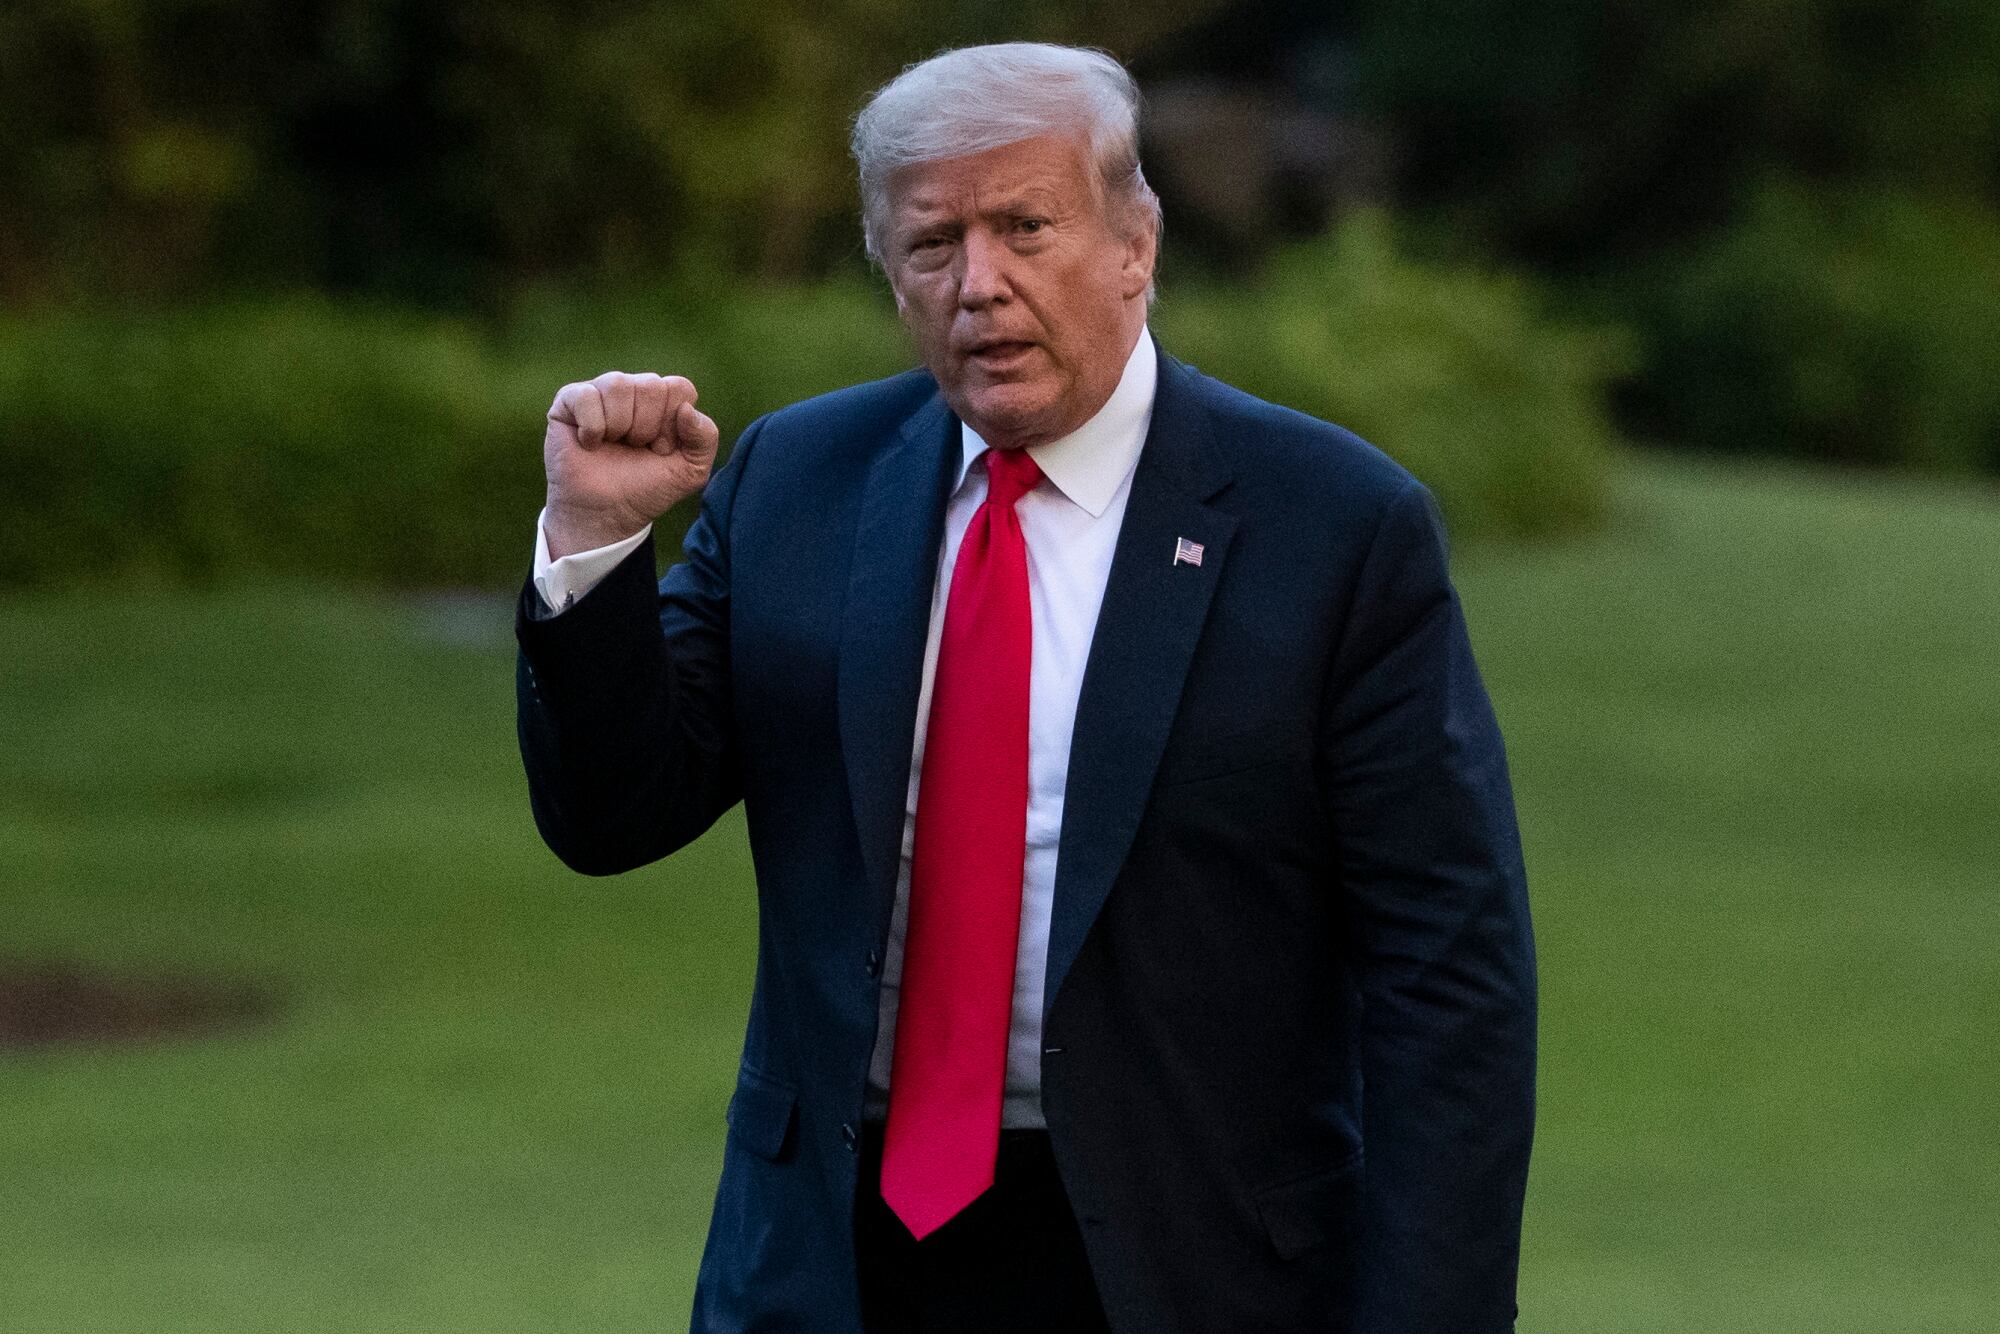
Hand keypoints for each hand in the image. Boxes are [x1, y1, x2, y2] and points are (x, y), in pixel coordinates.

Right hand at [543, 371, 720, 556]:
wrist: (605, 514)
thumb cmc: (645, 489)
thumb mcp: (690, 471)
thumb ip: (705, 438)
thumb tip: (687, 409)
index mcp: (663, 401)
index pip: (679, 388)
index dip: (673, 424)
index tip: (661, 450)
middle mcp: (633, 390)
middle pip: (652, 385)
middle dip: (647, 427)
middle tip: (635, 449)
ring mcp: (600, 392)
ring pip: (619, 385)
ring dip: (620, 426)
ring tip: (613, 445)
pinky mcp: (569, 401)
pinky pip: (586, 396)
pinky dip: (592, 427)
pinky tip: (590, 443)